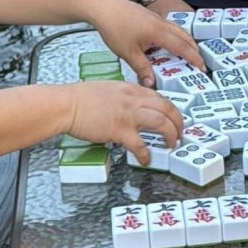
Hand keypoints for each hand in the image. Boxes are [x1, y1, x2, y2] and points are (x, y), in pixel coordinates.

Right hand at [61, 81, 182, 165]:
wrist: (67, 105)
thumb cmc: (80, 98)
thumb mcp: (108, 88)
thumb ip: (123, 96)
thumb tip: (131, 107)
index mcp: (130, 89)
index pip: (159, 97)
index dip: (170, 109)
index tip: (173, 117)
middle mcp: (133, 99)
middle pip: (167, 108)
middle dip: (178, 121)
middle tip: (180, 132)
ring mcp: (128, 114)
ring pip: (161, 122)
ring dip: (171, 134)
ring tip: (172, 144)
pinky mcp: (119, 130)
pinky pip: (139, 144)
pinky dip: (145, 154)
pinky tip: (145, 159)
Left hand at [90, 0, 203, 85]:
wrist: (103, 6)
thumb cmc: (114, 27)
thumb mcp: (128, 52)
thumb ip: (141, 68)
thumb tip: (151, 84)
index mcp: (159, 33)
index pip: (182, 48)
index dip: (194, 59)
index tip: (202, 68)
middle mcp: (161, 24)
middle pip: (185, 37)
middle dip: (194, 49)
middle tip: (199, 62)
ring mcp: (156, 18)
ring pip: (178, 30)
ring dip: (186, 41)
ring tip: (188, 52)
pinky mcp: (149, 15)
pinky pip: (169, 26)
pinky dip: (176, 35)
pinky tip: (168, 42)